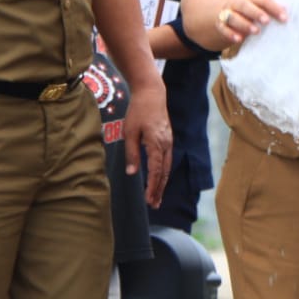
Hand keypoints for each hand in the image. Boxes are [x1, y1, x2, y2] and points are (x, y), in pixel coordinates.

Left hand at [124, 77, 172, 207]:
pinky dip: (164, 172)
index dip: (152, 187)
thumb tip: (132, 173)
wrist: (152, 94)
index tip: (148, 200)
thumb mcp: (130, 132)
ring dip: (162, 183)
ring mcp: (169, 142)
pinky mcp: (168, 139)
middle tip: (155, 204)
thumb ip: (132, 153)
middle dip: (159, 190)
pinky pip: (167, 160)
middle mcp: (166, 145)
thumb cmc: (138, 111)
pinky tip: (160, 177)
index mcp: (156, 144)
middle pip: (164, 173)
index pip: (156, 172)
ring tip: (158, 196)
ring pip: (167, 167)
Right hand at [215, 0, 286, 43]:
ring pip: (232, 17)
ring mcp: (226, 12)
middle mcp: (234, 2)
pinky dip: (230, 34)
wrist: (225, 11)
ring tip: (256, 31)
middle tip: (267, 21)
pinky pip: (223, 28)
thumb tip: (286, 9)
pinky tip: (239, 39)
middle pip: (243, 5)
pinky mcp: (220, 24)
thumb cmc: (249, 8)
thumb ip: (270, 6)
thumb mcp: (258, 4)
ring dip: (244, 24)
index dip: (273, 8)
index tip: (284, 18)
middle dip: (255, 13)